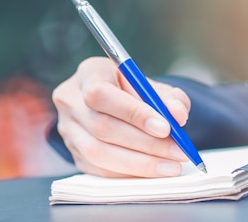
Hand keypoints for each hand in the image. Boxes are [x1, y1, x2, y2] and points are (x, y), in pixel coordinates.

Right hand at [52, 57, 190, 177]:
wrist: (118, 104)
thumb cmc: (135, 92)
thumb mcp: (154, 87)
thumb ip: (170, 98)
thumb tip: (178, 115)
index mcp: (89, 73)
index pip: (102, 94)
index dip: (133, 113)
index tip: (166, 128)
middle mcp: (70, 100)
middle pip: (102, 127)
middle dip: (146, 143)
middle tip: (178, 152)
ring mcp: (68, 129)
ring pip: (98, 153)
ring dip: (140, 163)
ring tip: (171, 166)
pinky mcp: (74, 153)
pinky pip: (99, 170)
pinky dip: (129, 173)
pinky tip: (154, 172)